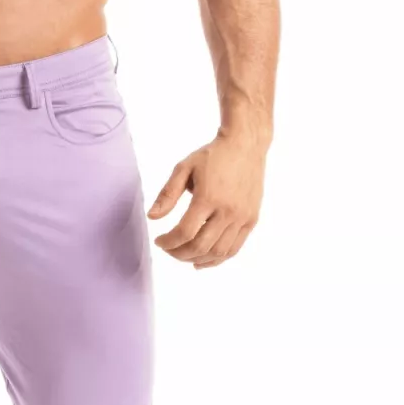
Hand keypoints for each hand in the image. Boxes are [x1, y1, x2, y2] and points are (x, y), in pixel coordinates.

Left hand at [148, 134, 266, 268]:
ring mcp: (242, 217)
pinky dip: (216, 259)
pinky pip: (234, 248)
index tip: (159, 241)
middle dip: (179, 253)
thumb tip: (152, 217)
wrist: (245, 145)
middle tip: (168, 249)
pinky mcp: (251, 219)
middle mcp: (227, 210)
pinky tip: (202, 260)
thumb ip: (167, 194)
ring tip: (183, 255)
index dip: (168, 242)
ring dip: (196, 259)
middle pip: (200, 246)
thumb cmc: (212, 156)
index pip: (184, 232)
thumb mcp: (184, 168)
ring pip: (217, 252)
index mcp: (208, 197)